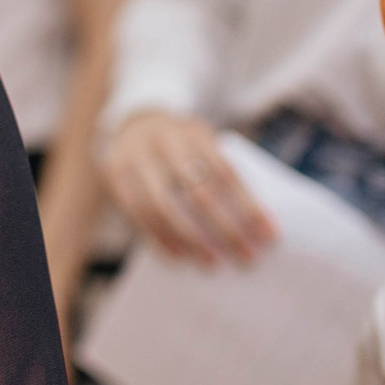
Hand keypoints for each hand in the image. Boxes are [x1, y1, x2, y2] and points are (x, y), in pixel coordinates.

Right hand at [101, 110, 277, 263]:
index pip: (227, 173)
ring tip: (212, 263)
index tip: (269, 236)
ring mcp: (136, 157)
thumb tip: (257, 223)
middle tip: (246, 258)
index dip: (249, 206)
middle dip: (225, 229)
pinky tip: (178, 257)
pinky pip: (138, 213)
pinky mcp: (115, 174)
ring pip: (164, 207)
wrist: (133, 122)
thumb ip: (219, 171)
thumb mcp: (202, 143)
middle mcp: (164, 141)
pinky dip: (159, 238)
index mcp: (194, 132)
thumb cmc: (182, 145)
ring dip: (191, 240)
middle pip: (198, 192)